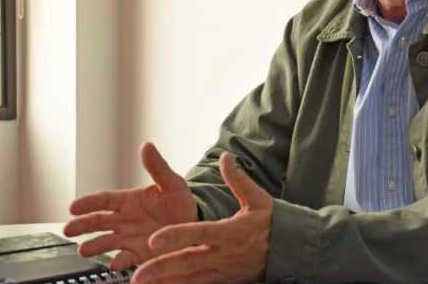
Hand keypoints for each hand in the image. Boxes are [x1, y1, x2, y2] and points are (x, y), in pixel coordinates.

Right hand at [63, 142, 197, 269]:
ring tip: (83, 250)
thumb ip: (157, 167)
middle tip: (68, 230)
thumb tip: (147, 145)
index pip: (104, 200)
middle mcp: (124, 220)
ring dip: (94, 246)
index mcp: (128, 201)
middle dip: (82, 225)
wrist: (193, 223)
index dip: (88, 203)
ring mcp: (130, 238)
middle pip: (98, 222)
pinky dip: (119, 261)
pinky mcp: (139, 253)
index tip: (73, 207)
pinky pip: (126, 257)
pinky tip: (114, 263)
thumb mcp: (172, 182)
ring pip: (106, 242)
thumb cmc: (179, 201)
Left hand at [132, 151, 272, 283]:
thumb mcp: (258, 199)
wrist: (290, 252)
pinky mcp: (223, 280)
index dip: (176, 237)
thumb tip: (225, 157)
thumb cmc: (272, 223)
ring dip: (165, 282)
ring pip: (189, 279)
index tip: (154, 239)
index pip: (198, 234)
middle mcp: (223, 253)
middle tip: (137, 275)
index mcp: (229, 231)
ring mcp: (222, 271)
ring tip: (141, 283)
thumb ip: (238, 180)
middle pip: (188, 262)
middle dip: (162, 269)